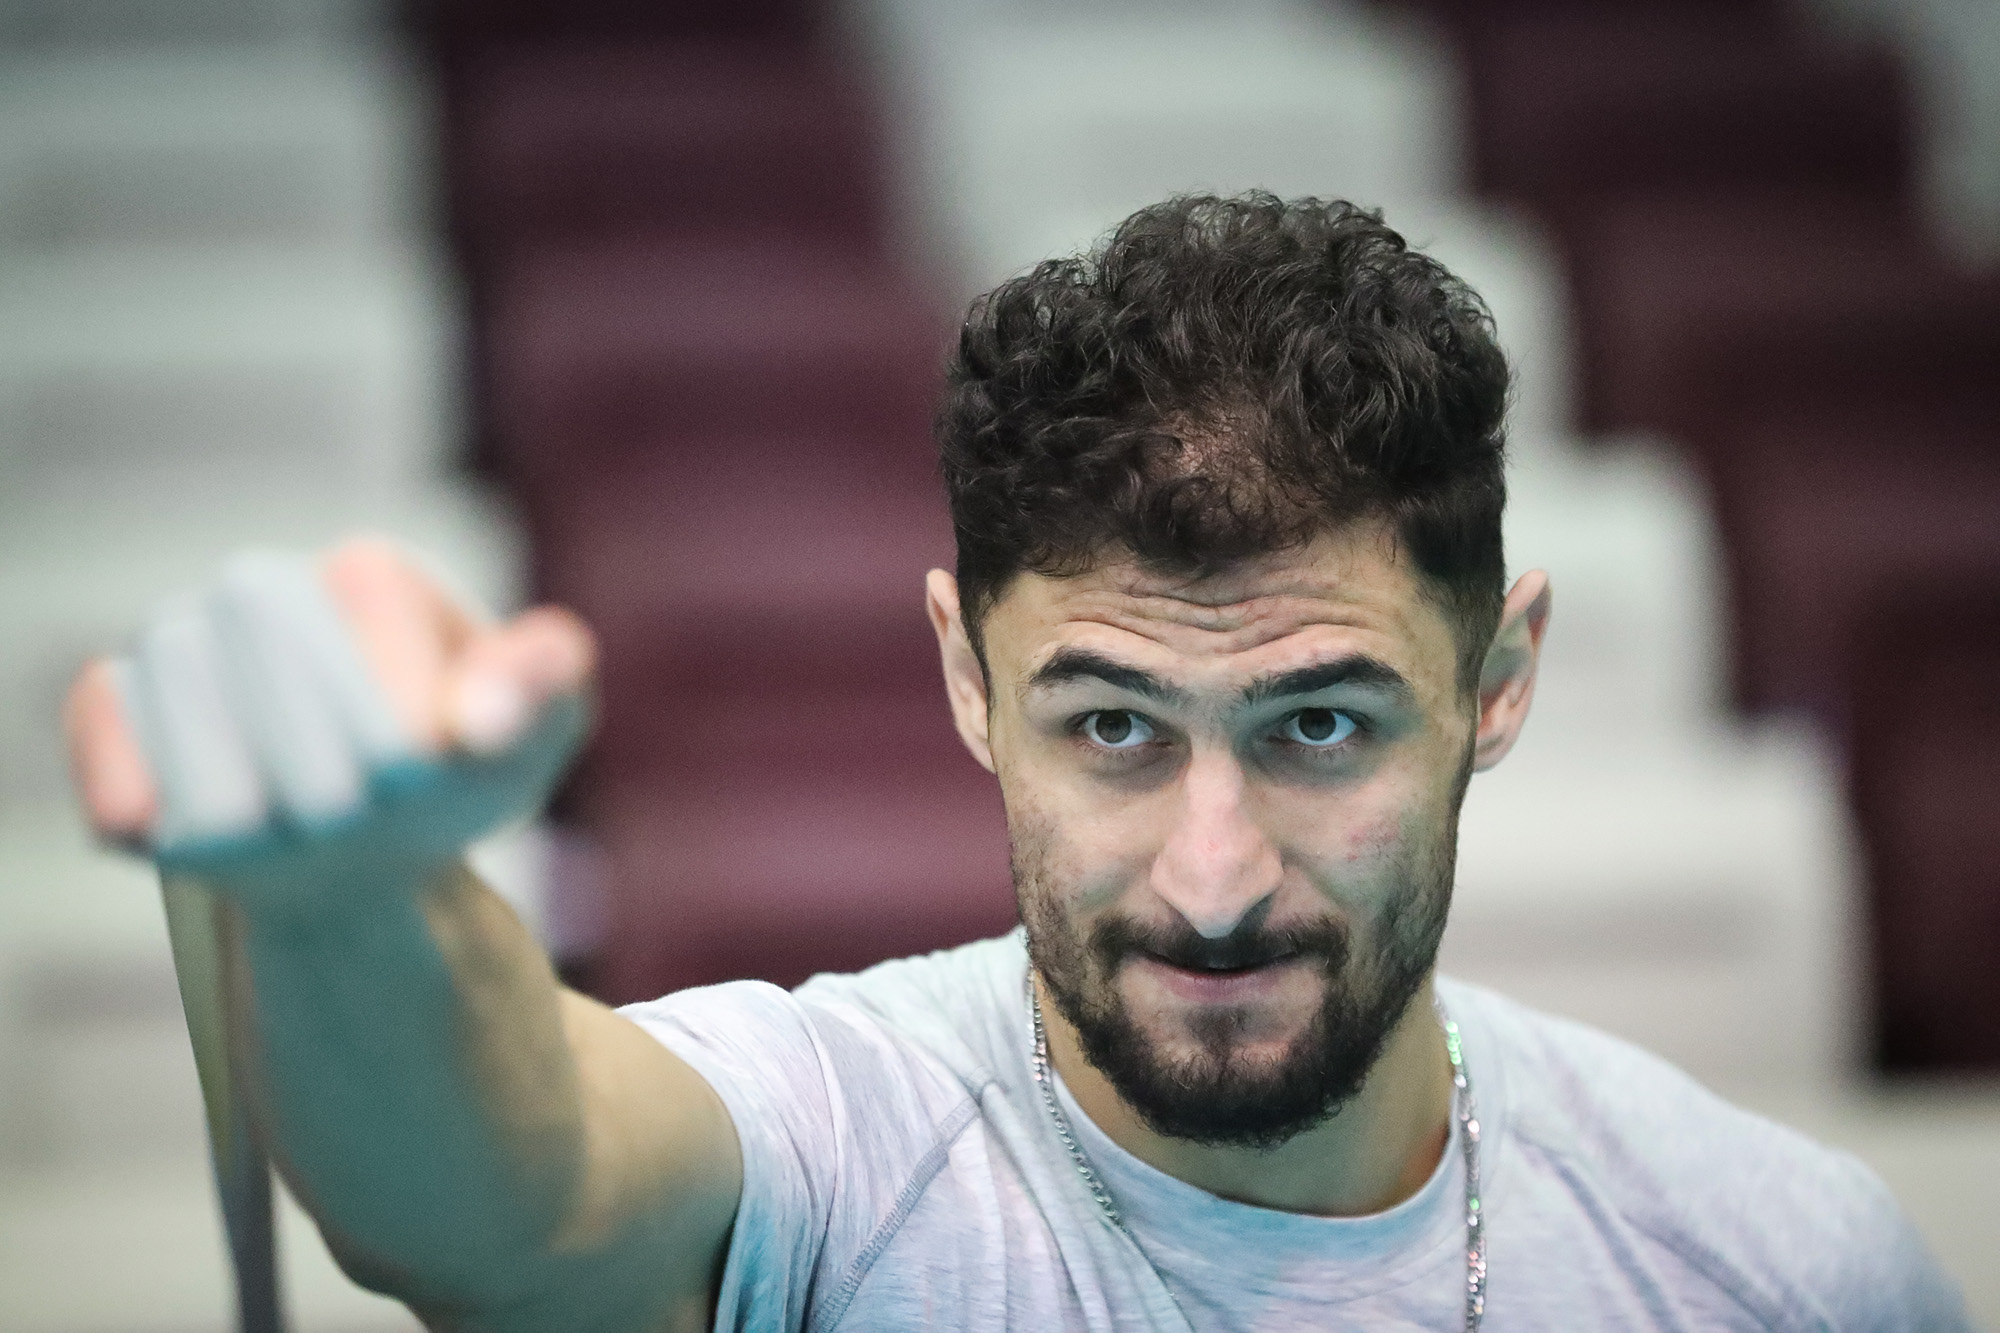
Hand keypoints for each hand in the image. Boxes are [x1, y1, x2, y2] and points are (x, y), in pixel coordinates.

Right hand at [65, 538, 595, 911]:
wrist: (369, 830)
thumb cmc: (463, 766)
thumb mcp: (535, 730)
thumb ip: (541, 694)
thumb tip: (480, 721)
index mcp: (371, 575)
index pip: (375, 679)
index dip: (408, 752)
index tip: (433, 778)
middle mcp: (262, 585)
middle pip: (286, 715)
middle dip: (334, 794)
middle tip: (361, 818)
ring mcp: (183, 638)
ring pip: (195, 738)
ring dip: (251, 816)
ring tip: (295, 824)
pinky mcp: (116, 698)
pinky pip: (105, 729)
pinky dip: (132, 788)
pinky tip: (163, 827)